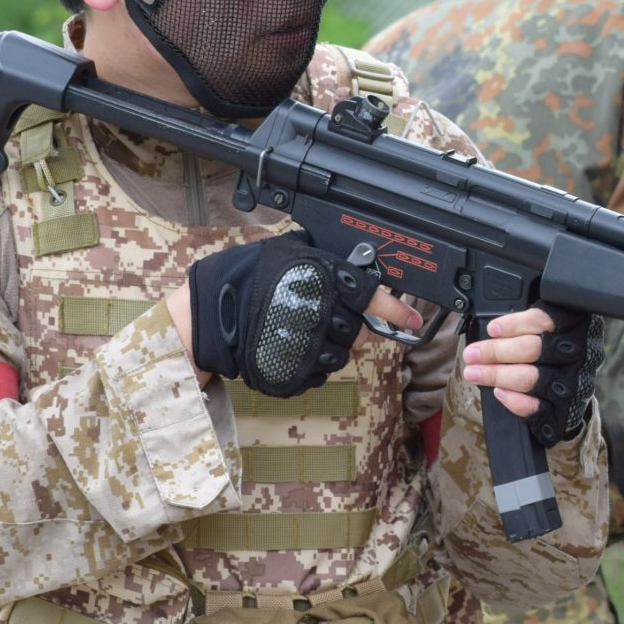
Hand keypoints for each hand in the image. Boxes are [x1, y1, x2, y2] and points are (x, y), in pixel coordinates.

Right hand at [186, 232, 391, 397]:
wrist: (212, 312)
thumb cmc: (249, 274)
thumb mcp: (291, 250)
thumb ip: (327, 260)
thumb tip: (358, 266)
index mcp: (327, 282)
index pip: (374, 299)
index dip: (396, 311)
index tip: (412, 320)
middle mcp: (325, 315)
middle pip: (359, 331)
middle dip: (349, 325)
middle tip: (325, 315)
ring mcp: (312, 347)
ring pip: (341, 353)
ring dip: (329, 344)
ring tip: (301, 329)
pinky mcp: (298, 372)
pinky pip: (320, 372)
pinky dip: (311, 362)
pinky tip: (292, 346)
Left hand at [462, 303, 604, 446]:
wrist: (577, 389)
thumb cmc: (555, 353)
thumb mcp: (549, 329)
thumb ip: (527, 327)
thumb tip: (491, 332)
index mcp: (572, 328)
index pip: (543, 320)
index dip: (514, 324)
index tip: (491, 329)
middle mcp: (573, 354)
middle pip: (530, 349)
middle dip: (495, 352)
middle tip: (471, 354)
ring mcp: (570, 383)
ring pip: (529, 377)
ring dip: (496, 375)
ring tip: (474, 373)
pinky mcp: (563, 409)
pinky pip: (536, 407)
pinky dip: (515, 400)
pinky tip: (499, 393)